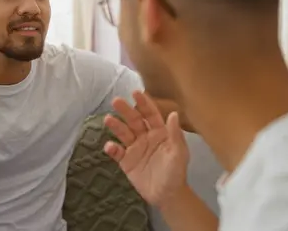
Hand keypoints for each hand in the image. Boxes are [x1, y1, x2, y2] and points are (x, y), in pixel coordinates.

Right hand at [104, 91, 189, 206]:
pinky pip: (117, 153)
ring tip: (107, 120)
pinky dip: (112, 149)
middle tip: (116, 101)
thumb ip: (175, 134)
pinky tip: (110, 146)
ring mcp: (134, 148)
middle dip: (125, 110)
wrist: (167, 195)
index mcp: (159, 132)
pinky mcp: (126, 162)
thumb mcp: (179, 153)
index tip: (136, 93)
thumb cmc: (176, 172)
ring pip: (123, 133)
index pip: (150, 114)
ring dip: (115, 126)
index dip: (144, 103)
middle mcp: (145, 137)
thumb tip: (174, 113)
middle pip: (134, 120)